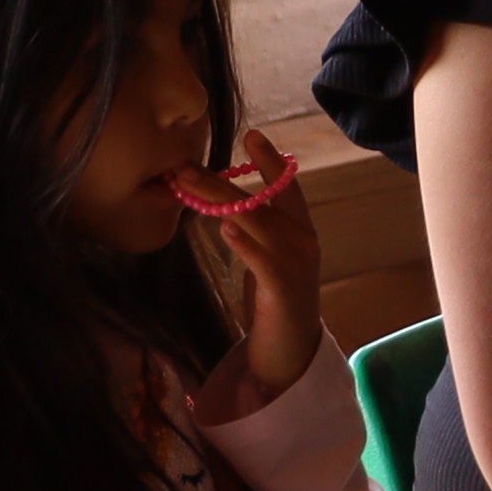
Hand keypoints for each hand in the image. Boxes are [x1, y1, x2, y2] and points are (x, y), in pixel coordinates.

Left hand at [183, 140, 324, 411]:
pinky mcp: (285, 293)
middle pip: (262, 202)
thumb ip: (252, 233)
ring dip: (222, 204)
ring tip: (192, 187)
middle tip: (187, 166)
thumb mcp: (265, 261)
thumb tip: (219, 208)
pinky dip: (246, 244)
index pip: (288, 188)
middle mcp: (303, 244)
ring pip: (258, 225)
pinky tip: (226, 229)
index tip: (251, 134)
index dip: (270, 161)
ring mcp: (297, 267)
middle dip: (222, 183)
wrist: (290, 356)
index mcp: (300, 233)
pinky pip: (264, 262)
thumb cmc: (274, 306)